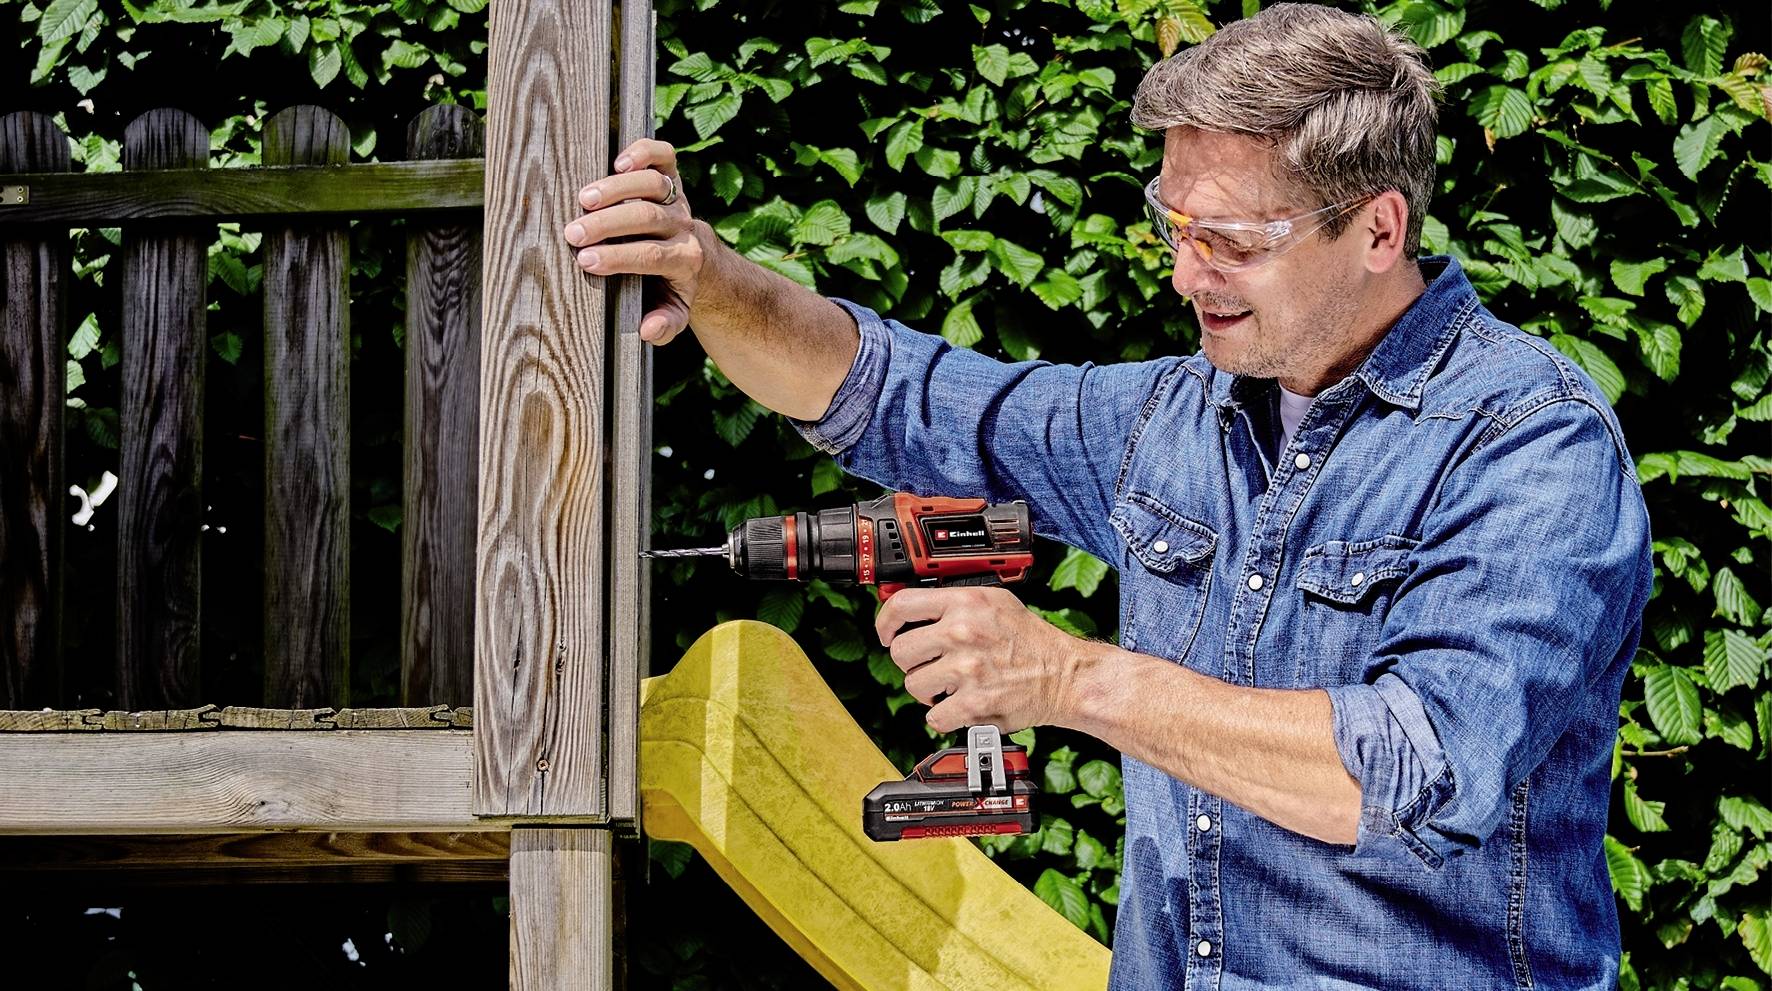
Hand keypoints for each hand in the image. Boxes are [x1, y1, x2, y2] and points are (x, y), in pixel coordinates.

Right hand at [562, 138, 708, 344]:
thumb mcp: (674, 312)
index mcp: (685, 260)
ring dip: (617, 188)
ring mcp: (678, 199)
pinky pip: (664, 156)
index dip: (618, 256)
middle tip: (572, 233)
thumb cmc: (674, 287)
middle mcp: (684, 226)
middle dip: (608, 224)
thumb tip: (647, 330)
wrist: (703, 259)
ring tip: (583, 199)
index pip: (652, 256)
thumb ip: (665, 324)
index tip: (585, 260)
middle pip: (648, 217)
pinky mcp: (673, 177)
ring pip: (653, 184)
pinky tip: (618, 161)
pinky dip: (644, 152)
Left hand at [875, 586, 1087, 734]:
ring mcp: (967, 669)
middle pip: (900, 650)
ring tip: (952, 686)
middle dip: (912, 662)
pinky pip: (933, 716)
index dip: (885, 622)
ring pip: (913, 685)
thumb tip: (908, 609)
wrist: (1064, 676)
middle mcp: (963, 632)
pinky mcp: (974, 703)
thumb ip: (953, 602)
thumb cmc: (1029, 640)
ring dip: (929, 691)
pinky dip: (945, 716)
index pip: (901, 605)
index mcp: (966, 602)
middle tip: (931, 665)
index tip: (886, 634)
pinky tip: (963, 705)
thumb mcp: (994, 602)